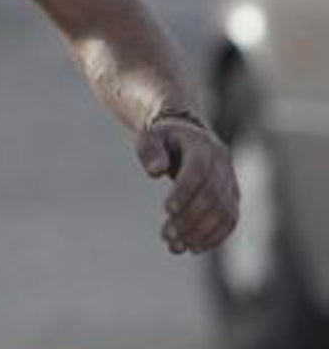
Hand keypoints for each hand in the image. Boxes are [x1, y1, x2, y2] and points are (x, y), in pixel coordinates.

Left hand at [137, 115, 239, 254]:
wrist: (188, 136)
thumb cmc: (164, 139)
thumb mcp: (151, 136)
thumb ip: (150, 150)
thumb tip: (155, 171)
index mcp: (202, 146)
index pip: (197, 172)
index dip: (184, 191)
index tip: (167, 210)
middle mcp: (221, 165)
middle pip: (211, 196)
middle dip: (189, 219)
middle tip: (166, 236)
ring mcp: (231, 182)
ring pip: (223, 212)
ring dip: (201, 233)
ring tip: (175, 247)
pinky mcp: (233, 198)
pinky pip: (230, 220)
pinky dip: (214, 236)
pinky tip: (193, 247)